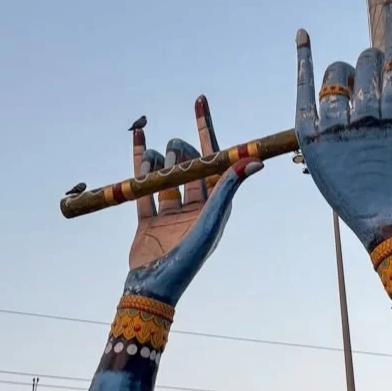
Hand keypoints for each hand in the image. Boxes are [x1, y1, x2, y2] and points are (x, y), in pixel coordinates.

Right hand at [124, 95, 260, 304]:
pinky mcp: (146, 219)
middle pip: (189, 165)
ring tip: (155, 159)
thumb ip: (228, 190)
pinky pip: (141, 185)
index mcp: (215, 207)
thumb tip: (255, 162)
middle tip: (175, 150)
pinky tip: (137, 140)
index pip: (215, 161)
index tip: (200, 101)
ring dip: (158, 159)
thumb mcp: (210, 222)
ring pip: (164, 173)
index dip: (208, 131)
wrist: (153, 288)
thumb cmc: (187, 260)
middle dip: (182, 150)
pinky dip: (137, 162)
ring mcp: (169, 212)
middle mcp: (194, 207)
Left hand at [294, 0, 391, 251]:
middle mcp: (368, 118)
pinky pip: (304, 94)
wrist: (390, 230)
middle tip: (375, 82)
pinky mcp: (312, 142)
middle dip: (372, 63)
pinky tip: (304, 38)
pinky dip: (304, 63)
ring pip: (336, 76)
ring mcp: (337, 130)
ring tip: (350, 89)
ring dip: (345, 73)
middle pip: (366, 62)